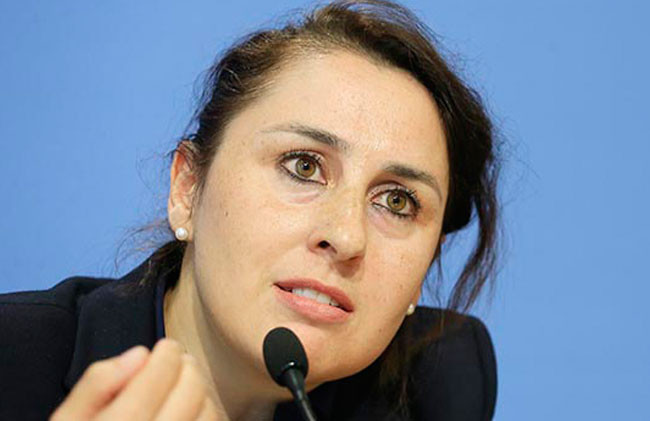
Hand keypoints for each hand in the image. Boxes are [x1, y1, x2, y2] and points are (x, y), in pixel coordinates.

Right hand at [51, 339, 218, 419]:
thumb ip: (96, 385)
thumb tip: (138, 355)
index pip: (159, 374)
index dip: (166, 353)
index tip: (165, 349)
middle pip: (191, 389)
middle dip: (186, 368)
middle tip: (176, 363)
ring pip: (208, 412)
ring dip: (200, 393)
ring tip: (182, 389)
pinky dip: (206, 418)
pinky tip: (189, 415)